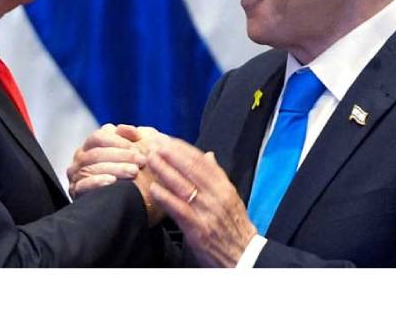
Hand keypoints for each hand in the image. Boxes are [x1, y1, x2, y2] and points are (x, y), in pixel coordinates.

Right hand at [67, 124, 145, 198]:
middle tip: (141, 161)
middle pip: (96, 153)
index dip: (118, 140)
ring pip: (91, 168)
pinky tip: (112, 181)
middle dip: (121, 156)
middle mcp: (81, 158)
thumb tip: (123, 128)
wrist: (136, 199)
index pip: (99, 137)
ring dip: (114, 169)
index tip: (138, 147)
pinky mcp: (76, 192)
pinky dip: (97, 182)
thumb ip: (133, 135)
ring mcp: (76, 175)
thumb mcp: (139, 149)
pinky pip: (83, 185)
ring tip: (133, 172)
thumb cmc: (136, 169)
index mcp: (91, 144)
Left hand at [149, 138, 256, 266]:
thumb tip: (208, 155)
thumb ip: (217, 176)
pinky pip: (179, 210)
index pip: (202, 162)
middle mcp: (217, 196)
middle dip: (171, 154)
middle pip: (191, 169)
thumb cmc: (234, 227)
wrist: (244, 257)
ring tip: (150, 159)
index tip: (168, 140)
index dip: (183, 149)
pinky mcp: (199, 229)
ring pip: (183, 186)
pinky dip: (166, 198)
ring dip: (164, 170)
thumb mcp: (230, 198)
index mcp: (224, 187)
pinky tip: (153, 189)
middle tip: (154, 144)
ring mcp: (208, 212)